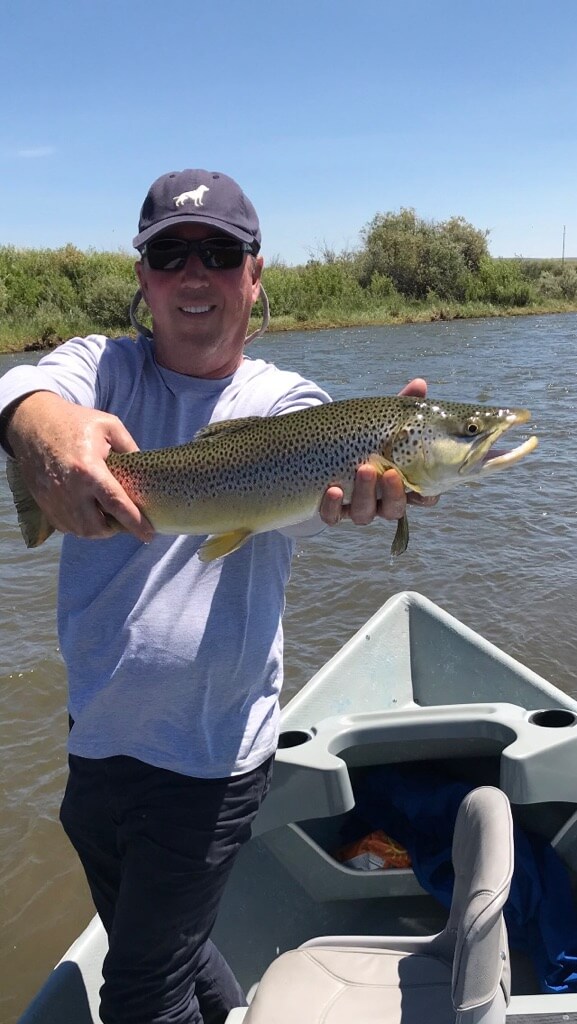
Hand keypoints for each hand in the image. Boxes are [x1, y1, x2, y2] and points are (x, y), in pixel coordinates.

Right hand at [7, 392, 154, 541]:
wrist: (32, 422)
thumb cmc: (73, 421)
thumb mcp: (109, 425)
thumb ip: (130, 448)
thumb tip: (144, 472)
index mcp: (88, 469)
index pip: (116, 504)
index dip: (135, 523)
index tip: (149, 535)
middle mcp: (69, 489)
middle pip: (97, 527)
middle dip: (114, 529)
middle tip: (123, 520)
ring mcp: (53, 498)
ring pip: (80, 530)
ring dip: (97, 529)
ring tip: (106, 516)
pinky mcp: (43, 502)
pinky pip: (64, 526)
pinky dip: (79, 525)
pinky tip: (87, 512)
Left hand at [319, 378, 438, 525]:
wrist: (319, 444)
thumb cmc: (363, 434)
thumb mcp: (382, 419)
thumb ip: (403, 406)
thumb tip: (420, 383)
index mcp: (400, 480)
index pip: (422, 497)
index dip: (427, 497)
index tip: (427, 488)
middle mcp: (380, 499)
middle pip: (394, 509)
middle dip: (394, 493)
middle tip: (390, 472)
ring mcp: (355, 505)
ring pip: (365, 513)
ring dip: (365, 494)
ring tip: (362, 468)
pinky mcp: (331, 508)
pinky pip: (333, 515)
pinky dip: (333, 506)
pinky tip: (332, 489)